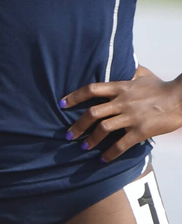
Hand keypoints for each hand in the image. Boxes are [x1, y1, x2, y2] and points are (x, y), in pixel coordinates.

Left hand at [62, 65, 181, 161]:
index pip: (91, 90)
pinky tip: (103, 159)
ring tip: (82, 146)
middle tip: (68, 134)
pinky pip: (121, 144)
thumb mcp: (142, 73)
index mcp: (120, 87)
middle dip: (77, 125)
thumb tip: (120, 64)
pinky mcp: (141, 131)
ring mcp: (131, 117)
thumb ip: (127, 70)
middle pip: (92, 113)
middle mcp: (122, 102)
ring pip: (103, 129)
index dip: (74, 96)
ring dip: (90, 140)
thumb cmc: (162, 86)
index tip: (62, 104)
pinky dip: (110, 153)